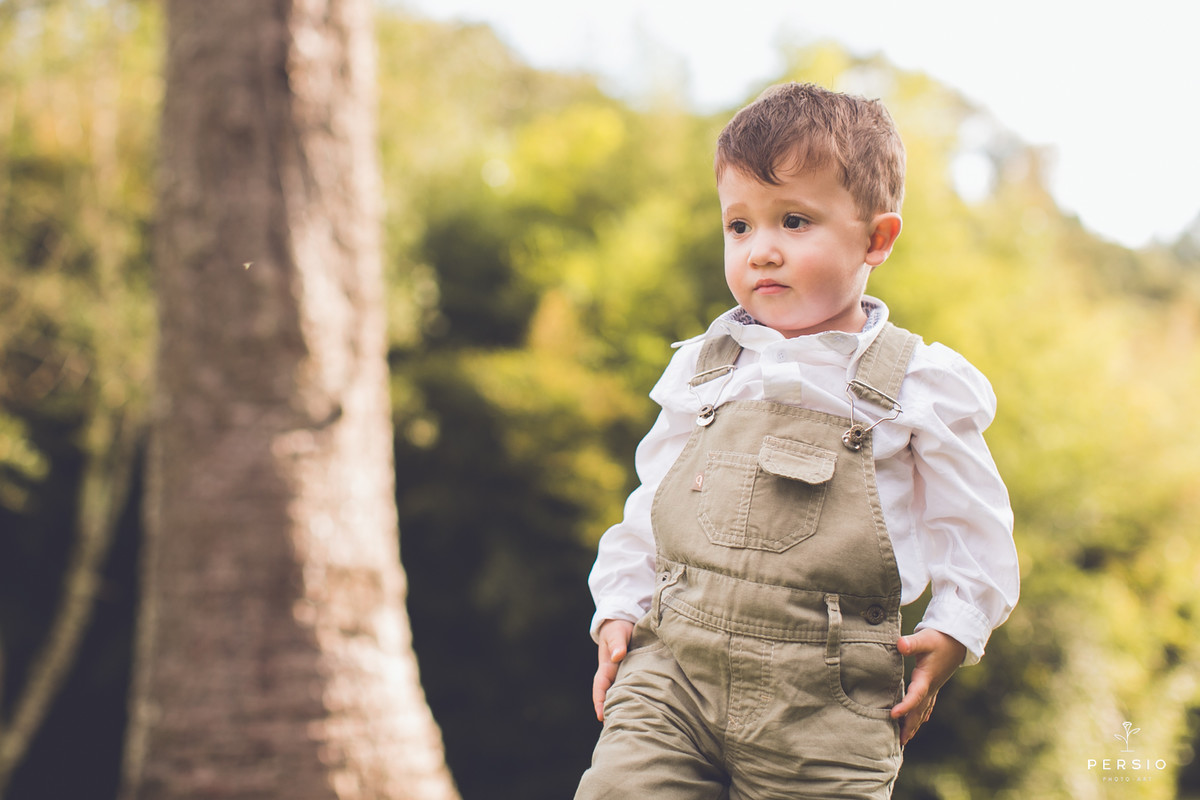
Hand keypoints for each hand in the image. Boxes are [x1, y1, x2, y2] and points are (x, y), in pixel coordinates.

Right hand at [592, 619, 634, 721]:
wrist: (623, 623)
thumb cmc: (618, 629)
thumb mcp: (617, 633)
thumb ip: (617, 643)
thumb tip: (618, 655)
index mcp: (606, 668)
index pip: (600, 688)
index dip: (599, 703)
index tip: (601, 717)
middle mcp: (614, 676)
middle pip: (611, 698)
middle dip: (612, 713)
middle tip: (618, 730)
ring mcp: (623, 676)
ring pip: (623, 695)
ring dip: (626, 708)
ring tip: (635, 725)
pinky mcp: (635, 674)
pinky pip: (635, 690)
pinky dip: (638, 699)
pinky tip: (648, 710)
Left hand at [891, 629, 966, 744]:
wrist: (958, 639)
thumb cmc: (939, 638)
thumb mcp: (925, 638)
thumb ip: (912, 643)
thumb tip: (900, 644)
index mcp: (926, 677)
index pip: (915, 696)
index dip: (905, 706)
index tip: (893, 715)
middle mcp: (931, 687)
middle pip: (919, 711)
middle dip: (909, 727)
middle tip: (899, 743)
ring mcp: (934, 688)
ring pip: (923, 711)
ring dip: (914, 725)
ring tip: (905, 740)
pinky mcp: (935, 685)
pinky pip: (927, 705)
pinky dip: (922, 715)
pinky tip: (921, 721)